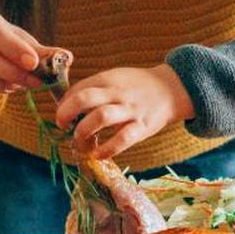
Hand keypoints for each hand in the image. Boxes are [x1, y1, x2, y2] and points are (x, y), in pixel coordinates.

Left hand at [55, 65, 196, 159]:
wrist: (172, 89)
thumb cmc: (138, 86)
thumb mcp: (116, 78)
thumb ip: (94, 88)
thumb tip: (66, 104)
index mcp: (108, 79)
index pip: (77, 89)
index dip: (64, 104)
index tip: (63, 116)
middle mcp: (117, 92)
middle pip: (84, 99)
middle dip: (65, 114)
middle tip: (62, 125)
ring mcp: (130, 109)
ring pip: (100, 117)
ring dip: (83, 132)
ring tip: (80, 142)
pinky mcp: (142, 127)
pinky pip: (121, 139)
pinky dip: (106, 149)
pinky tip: (97, 155)